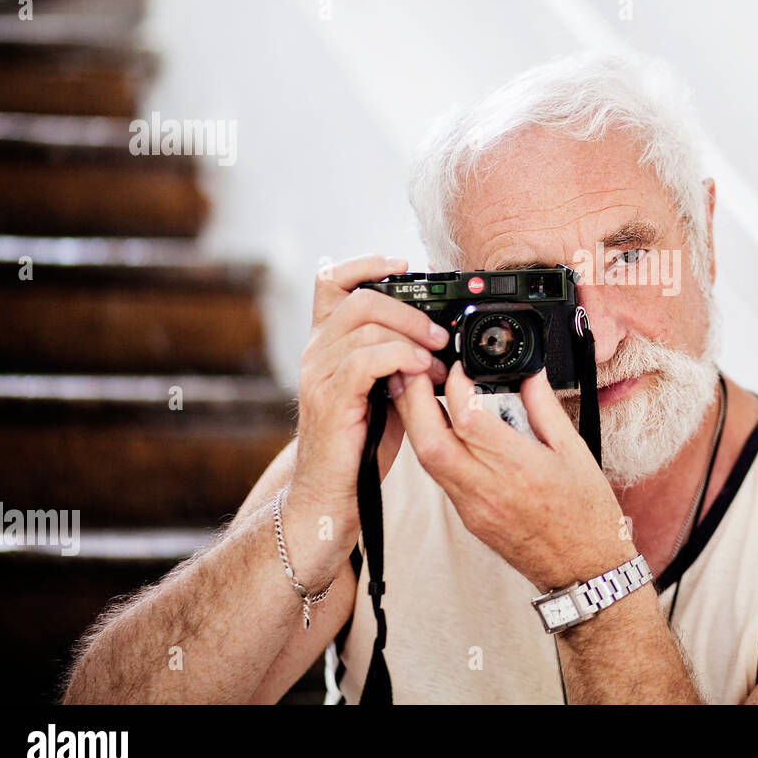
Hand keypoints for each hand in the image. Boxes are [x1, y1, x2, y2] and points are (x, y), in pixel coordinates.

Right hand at [289, 255, 449, 568]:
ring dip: (412, 335)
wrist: (332, 493)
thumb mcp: (384, 388)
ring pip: (366, 324)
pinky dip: (401, 357)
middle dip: (410, 308)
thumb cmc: (361, 443)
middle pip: (360, 297)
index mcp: (327, 342)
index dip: (367, 264)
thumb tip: (439, 333)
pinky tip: (421, 370)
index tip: (404, 265)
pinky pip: (366, 358)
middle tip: (440, 334)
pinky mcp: (329, 398)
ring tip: (437, 360)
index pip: (332, 281)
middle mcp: (317, 351)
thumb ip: (399, 356)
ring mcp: (318, 373)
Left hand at [395, 361, 634, 590]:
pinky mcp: (468, 518)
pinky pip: (440, 477)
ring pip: (426, 460)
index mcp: (520, 467)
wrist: (584, 569)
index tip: (461, 367)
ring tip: (420, 393)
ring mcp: (474, 507)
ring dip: (416, 423)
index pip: (468, 418)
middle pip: (430, 441)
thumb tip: (529, 373)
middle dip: (414, 401)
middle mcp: (490, 489)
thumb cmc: (587, 514)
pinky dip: (432, 446)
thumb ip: (545, 408)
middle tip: (415, 372)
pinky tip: (440, 429)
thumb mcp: (576, 451)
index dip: (455, 384)